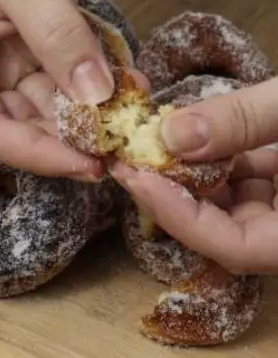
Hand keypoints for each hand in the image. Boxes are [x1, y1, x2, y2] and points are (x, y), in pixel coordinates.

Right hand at [0, 0, 113, 178]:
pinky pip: (59, 80)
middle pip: (10, 122)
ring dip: (84, 114)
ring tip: (131, 118)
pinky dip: (90, 86)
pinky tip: (126, 88)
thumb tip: (97, 100)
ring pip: (40, 106)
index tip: (85, 163)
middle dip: (63, 135)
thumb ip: (60, 40)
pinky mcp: (27, 47)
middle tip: (119, 149)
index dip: (30, 150)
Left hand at [111, 79, 277, 273]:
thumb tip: (168, 135)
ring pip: (229, 201)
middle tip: (125, 158)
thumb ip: (244, 121)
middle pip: (222, 228)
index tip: (136, 176)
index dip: (179, 215)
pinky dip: (213, 155)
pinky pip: (244, 178)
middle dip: (170, 192)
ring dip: (186, 171)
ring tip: (144, 139)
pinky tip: (184, 129)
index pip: (234, 247)